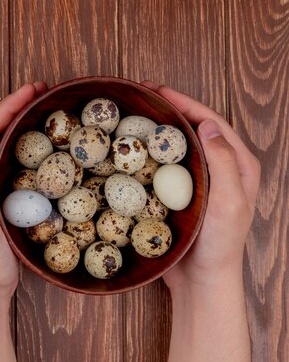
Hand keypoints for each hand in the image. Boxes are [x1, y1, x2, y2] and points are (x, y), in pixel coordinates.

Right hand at [140, 81, 260, 289]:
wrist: (202, 279)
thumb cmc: (220, 244)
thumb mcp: (229, 202)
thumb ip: (224, 163)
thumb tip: (208, 124)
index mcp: (238, 165)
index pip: (211, 122)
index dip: (185, 102)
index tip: (158, 90)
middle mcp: (219, 168)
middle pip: (193, 127)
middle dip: (168, 108)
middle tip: (140, 94)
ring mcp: (199, 180)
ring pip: (177, 144)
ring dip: (156, 127)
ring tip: (132, 115)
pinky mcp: (180, 193)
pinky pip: (163, 164)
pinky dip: (148, 152)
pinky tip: (130, 149)